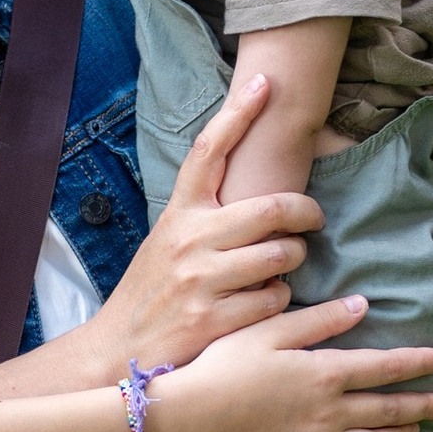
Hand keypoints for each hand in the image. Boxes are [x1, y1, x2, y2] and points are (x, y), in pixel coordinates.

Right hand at [82, 77, 323, 375]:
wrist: (119, 349)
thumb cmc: (153, 291)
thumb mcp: (169, 241)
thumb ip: (205, 217)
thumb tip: (257, 194)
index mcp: (179, 214)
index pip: (210, 151)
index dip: (238, 112)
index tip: (264, 82)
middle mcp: (190, 239)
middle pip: (272, 206)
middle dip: (305, 212)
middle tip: (313, 219)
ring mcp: (202, 279)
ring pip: (282, 255)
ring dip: (294, 261)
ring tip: (283, 266)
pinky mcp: (216, 317)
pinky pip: (275, 298)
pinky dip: (278, 300)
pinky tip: (263, 302)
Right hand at [148, 295, 432, 431]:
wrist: (192, 422)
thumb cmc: (223, 366)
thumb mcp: (269, 331)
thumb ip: (319, 319)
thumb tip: (362, 306)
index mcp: (326, 373)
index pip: (386, 366)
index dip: (417, 362)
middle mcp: (331, 413)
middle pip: (390, 408)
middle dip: (422, 403)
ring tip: (418, 429)